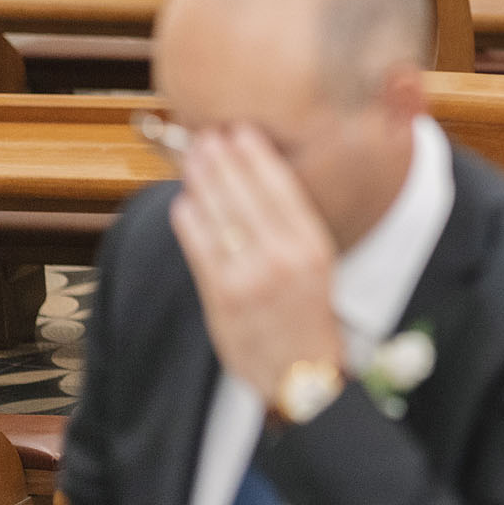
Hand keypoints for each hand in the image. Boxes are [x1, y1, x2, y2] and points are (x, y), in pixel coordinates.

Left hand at [170, 124, 342, 402]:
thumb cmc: (310, 317)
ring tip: (193, 156)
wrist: (300, 374)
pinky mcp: (222, 298)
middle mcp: (283, 257)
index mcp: (313, 246)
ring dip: (202, 180)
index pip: (280, 187)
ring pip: (219, 215)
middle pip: (245, 194)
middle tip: (208, 134)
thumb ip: (293, 229)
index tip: (242, 130)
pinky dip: (190, 221)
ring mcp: (249, 277)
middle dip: (223, 159)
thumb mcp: (319, 266)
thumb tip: (262, 182)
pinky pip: (200, 248)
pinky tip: (184, 201)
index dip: (256, 155)